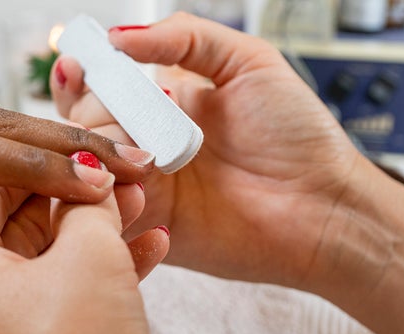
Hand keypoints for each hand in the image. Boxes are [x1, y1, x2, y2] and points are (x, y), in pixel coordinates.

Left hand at [0, 173, 177, 333]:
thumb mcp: (88, 261)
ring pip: (43, 261)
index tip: (100, 148)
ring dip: (97, 234)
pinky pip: (53, 300)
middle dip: (82, 196)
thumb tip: (92, 181)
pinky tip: (149, 255)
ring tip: (146, 210)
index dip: (54, 156)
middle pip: (19, 219)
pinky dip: (94, 278)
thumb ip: (90, 208)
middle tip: (130, 176)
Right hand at [52, 13, 371, 288]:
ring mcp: (144, 186)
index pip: (101, 85)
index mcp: (165, 103)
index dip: (82, 74)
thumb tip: (121, 36)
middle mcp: (148, 142)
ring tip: (138, 150)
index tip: (81, 67)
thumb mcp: (248, 62)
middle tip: (128, 117)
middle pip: (84, 123)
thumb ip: (185, 37)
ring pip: (87, 165)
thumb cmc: (299, 136)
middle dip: (92, 112)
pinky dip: (105, 195)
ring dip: (98, 151)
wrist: (323, 206)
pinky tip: (133, 181)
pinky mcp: (147, 227)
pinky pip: (103, 213)